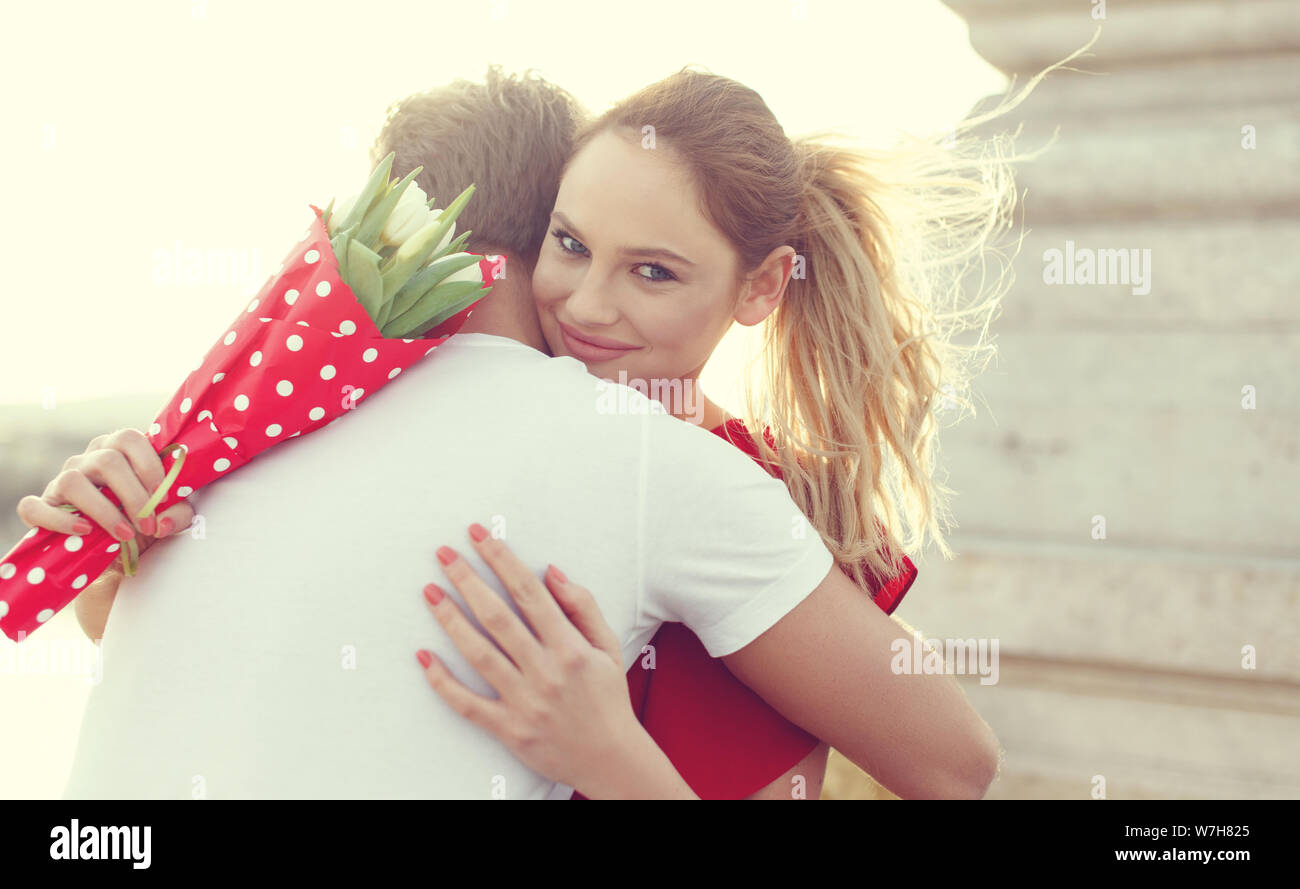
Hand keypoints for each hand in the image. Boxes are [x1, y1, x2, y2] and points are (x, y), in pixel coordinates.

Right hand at [16, 428, 193, 559]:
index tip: (163, 497)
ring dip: (103, 511)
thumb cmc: (138, 522)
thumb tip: (163, 522)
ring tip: (124, 534)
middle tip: (148, 524)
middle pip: (107, 461)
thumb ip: (176, 514)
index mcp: (117, 452)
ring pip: (73, 480)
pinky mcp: (41, 506)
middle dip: (133, 495)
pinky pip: (34, 506)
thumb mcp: (164, 517)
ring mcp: (61, 481)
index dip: (149, 466)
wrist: (110, 551)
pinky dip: (58, 520)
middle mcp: (87, 460)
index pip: (129, 439)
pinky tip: (84, 531)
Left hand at [415, 524, 696, 798]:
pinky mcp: (509, 729)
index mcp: (570, 647)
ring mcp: (524, 701)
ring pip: (478, 654)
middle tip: (444, 554)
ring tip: (430, 592)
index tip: (480, 536)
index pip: (529, 593)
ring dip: (451, 620)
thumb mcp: (609, 646)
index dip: (502, 560)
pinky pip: (467, 704)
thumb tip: (551, 573)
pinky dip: (442, 682)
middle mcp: (545, 671)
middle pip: (497, 616)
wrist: (612, 759)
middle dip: (468, 580)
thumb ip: (583, 606)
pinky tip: (424, 657)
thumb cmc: (608, 699)